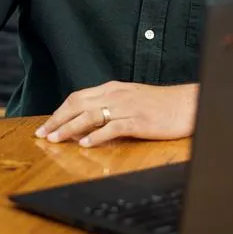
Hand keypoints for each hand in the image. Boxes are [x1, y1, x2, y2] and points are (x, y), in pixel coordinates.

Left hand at [34, 82, 198, 147]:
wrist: (191, 103)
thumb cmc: (163, 104)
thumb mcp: (133, 99)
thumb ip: (113, 105)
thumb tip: (91, 119)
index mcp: (113, 89)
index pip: (78, 97)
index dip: (59, 111)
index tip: (46, 125)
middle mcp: (117, 95)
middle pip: (78, 104)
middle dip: (57, 119)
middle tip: (42, 134)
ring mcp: (127, 107)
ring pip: (90, 115)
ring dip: (69, 127)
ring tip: (55, 139)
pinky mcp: (139, 121)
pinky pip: (112, 128)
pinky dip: (96, 136)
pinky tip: (85, 144)